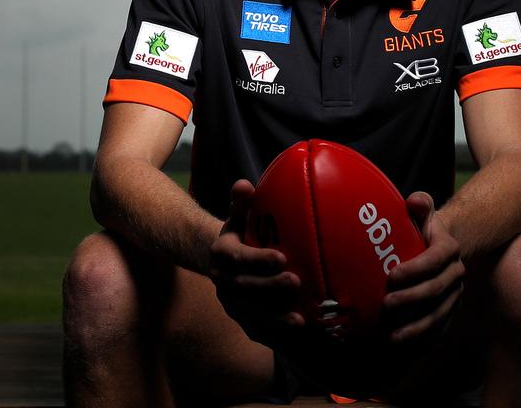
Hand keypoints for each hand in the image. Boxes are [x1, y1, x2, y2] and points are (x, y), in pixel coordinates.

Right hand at [209, 179, 303, 347]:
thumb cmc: (240, 233)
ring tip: (300, 320)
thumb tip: (244, 184)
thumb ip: (241, 202)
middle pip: (244, 287)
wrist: (223, 261)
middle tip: (296, 282)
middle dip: (270, 287)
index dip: (258, 259)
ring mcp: (230, 302)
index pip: (238, 258)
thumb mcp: (238, 216)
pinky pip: (256, 330)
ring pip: (250, 313)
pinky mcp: (241, 318)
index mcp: (220, 254)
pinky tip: (295, 336)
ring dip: (274, 318)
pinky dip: (274, 335)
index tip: (282, 257)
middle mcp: (221, 281)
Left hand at [382, 191, 464, 343]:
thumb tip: (413, 201)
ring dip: (417, 326)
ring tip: (393, 334)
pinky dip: (423, 337)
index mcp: (449, 249)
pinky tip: (404, 344)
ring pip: (439, 313)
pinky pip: (439, 326)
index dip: (415, 269)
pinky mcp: (450, 310)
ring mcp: (455, 294)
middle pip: (436, 290)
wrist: (443, 248)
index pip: (434, 260)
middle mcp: (456, 273)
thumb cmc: (425, 229)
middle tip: (386, 303)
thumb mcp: (424, 211)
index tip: (392, 275)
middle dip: (411, 299)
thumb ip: (420, 203)